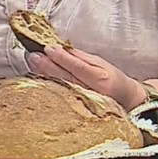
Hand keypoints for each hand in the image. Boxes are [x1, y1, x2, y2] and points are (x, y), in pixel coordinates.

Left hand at [28, 45, 145, 109]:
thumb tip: (60, 48)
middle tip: (33, 55)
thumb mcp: (100, 63)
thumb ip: (79, 57)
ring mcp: (82, 104)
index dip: (62, 58)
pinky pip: (59, 96)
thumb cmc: (112, 78)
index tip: (48, 48)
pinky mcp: (75, 110)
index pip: (78, 68)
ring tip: (32, 63)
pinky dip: (47, 86)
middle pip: (65, 79)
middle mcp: (91, 93)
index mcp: (100, 79)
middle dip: (47, 66)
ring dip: (43, 75)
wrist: (124, 100)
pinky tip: (37, 78)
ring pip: (59, 88)